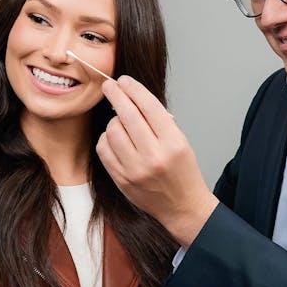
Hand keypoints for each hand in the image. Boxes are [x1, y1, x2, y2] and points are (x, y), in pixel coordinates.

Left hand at [97, 76, 217, 245]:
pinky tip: (114, 138)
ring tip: (119, 121)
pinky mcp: (122, 180)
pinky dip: (106, 139)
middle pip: (127, 115)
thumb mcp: (180, 141)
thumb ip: (157, 121)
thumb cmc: (182, 171)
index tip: (124, 80)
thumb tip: (131, 97)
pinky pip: (104, 150)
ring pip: (112, 131)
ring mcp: (136, 169)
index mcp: (173, 143)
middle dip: (116, 95)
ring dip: (113, 121)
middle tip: (109, 86)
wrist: (182, 206)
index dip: (134, 89)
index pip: (149, 107)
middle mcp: (154, 156)